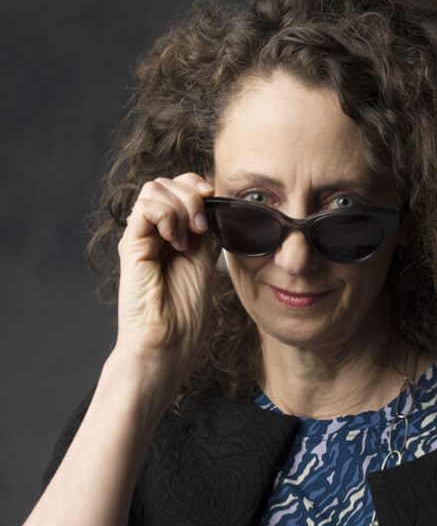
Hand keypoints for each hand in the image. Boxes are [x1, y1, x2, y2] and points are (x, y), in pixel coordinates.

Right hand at [112, 172, 217, 396]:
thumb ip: (207, 230)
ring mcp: (141, 237)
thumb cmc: (187, 312)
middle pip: (166, 183)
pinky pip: (146, 207)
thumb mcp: (206, 260)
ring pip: (155, 188)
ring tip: (188, 239)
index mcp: (172, 234)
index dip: (197, 185)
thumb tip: (214, 202)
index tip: (215, 200)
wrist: (169, 343)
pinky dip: (168, 216)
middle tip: (202, 226)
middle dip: (192, 194)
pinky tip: (176, 241)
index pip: (178, 188)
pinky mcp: (131, 245)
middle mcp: (153, 232)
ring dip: (182, 207)